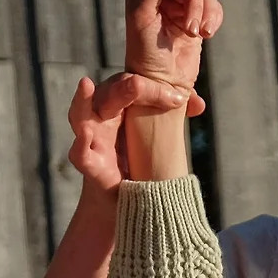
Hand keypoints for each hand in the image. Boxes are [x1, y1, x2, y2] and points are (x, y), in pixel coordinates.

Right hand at [67, 73, 199, 207]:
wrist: (129, 194)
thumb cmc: (141, 155)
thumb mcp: (159, 132)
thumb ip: (174, 113)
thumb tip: (198, 105)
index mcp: (119, 103)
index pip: (131, 84)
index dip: (154, 89)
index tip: (180, 99)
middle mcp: (102, 116)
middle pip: (105, 92)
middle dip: (121, 87)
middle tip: (137, 84)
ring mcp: (92, 139)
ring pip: (80, 115)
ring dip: (82, 100)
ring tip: (85, 85)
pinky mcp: (90, 165)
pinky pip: (80, 154)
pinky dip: (81, 144)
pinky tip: (87, 134)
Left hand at [124, 0, 223, 92]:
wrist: (161, 83)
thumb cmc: (145, 52)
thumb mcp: (144, 14)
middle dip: (196, 0)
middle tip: (193, 25)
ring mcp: (180, 7)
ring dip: (205, 13)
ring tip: (196, 34)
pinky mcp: (196, 20)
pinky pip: (214, 7)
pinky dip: (214, 19)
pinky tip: (206, 35)